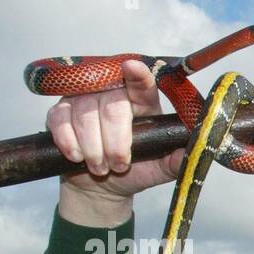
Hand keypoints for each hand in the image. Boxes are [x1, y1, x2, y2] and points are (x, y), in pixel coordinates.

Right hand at [47, 59, 185, 223]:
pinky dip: (68, 140)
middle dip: (115, 140)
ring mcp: (84, 100)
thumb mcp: (159, 169)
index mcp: (142, 102)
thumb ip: (175, 160)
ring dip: (93, 147)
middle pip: (112, 106)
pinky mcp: (60, 111)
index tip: (134, 68)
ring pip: (85, 114)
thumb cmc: (134, 171)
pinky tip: (76, 156)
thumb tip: (194, 152)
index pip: (141, 83)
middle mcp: (112, 94)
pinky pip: (59, 119)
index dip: (137, 75)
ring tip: (101, 167)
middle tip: (118, 164)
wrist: (101, 185)